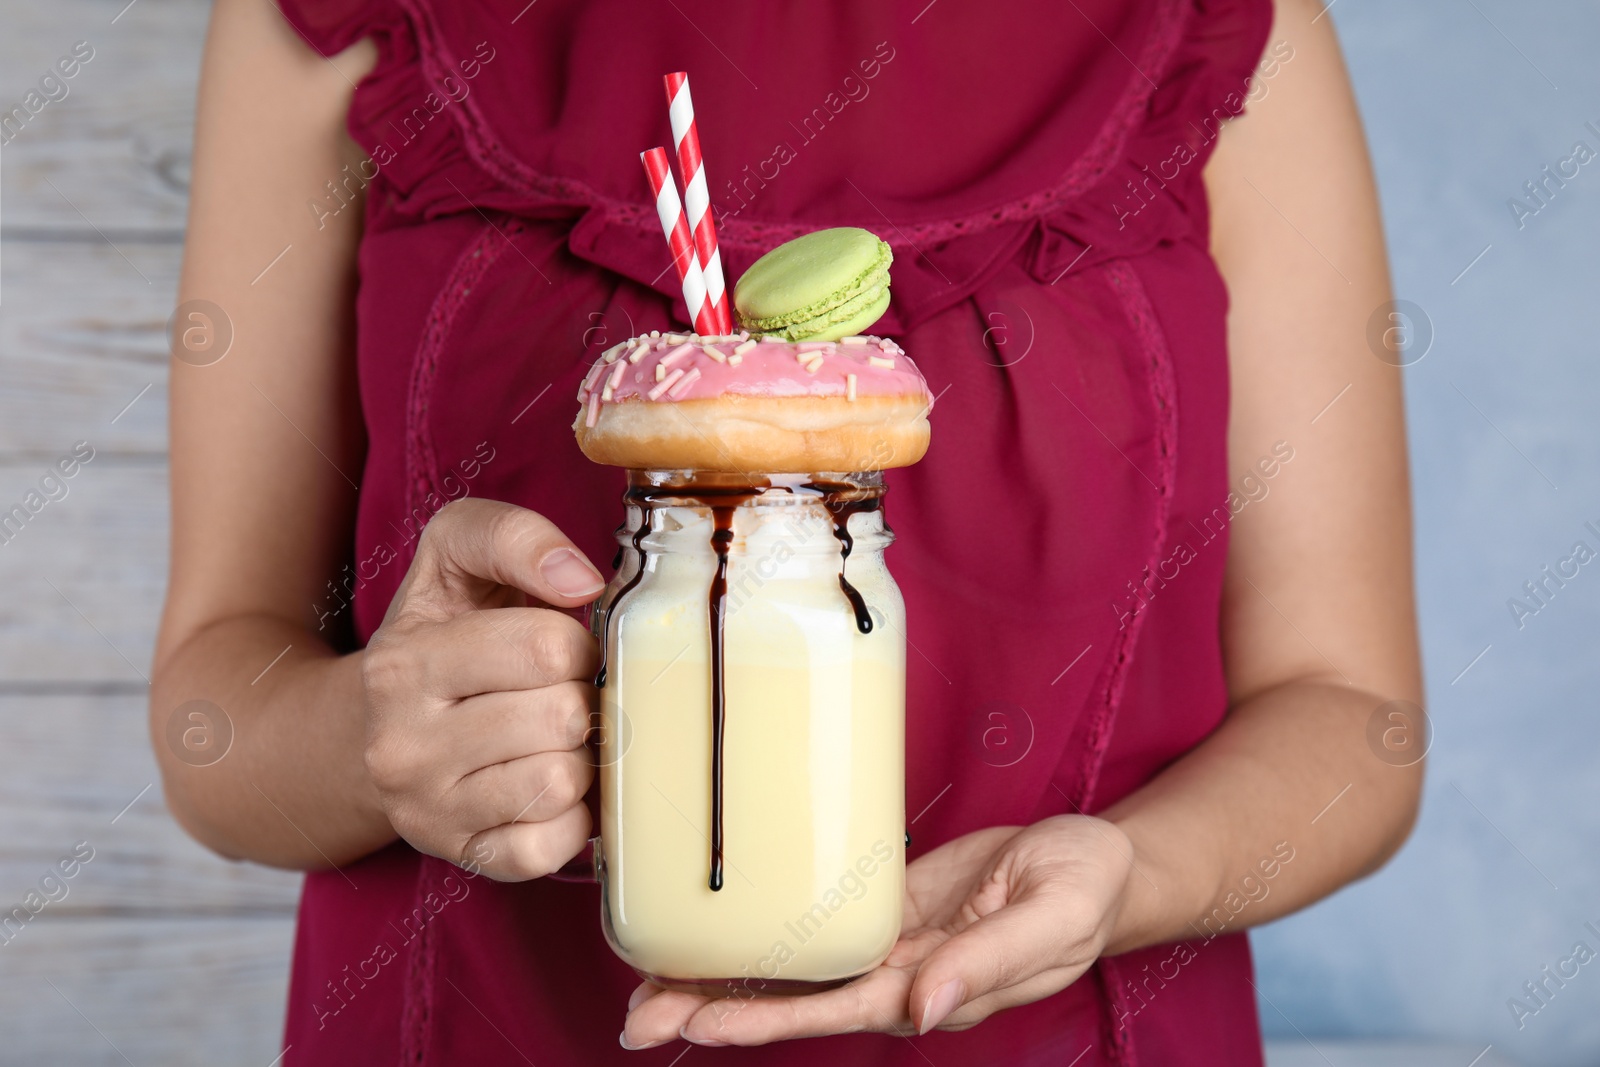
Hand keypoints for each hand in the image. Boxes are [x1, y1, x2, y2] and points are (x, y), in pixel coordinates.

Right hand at [361, 498, 607, 879]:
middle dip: (581, 697)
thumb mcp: (451, 560)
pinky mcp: (463, 857)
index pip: (544, 647)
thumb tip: (580, 579)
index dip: (577, 643)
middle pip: (563, 716)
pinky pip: (552, 847)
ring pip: (563, 781)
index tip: (562, 648)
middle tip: (561, 694)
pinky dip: (571, 818)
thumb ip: (511, 537)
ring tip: (554, 738)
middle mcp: (405, 745)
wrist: (363, 735)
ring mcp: (430, 812)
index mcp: (405, 665)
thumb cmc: (436, 637)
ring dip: (581, 755)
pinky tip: (550, 787)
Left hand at [621, 815, 1136, 1048]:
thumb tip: (925, 1010)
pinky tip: (719, 942)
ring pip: (794, 972)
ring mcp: (887, 948)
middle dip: (717, 1012)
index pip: (836, 1010)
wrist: (1095, 863)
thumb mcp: (1051, 917)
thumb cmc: (1084, 888)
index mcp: (935, 987)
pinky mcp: (884, 913)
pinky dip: (764, 940)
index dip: (767, 1018)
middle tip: (635, 1019)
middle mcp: (899, 979)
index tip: (700, 1024)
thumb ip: (989, 962)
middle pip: (795, 1002)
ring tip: (646, 992)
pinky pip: (814, 932)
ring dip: (725, 982)